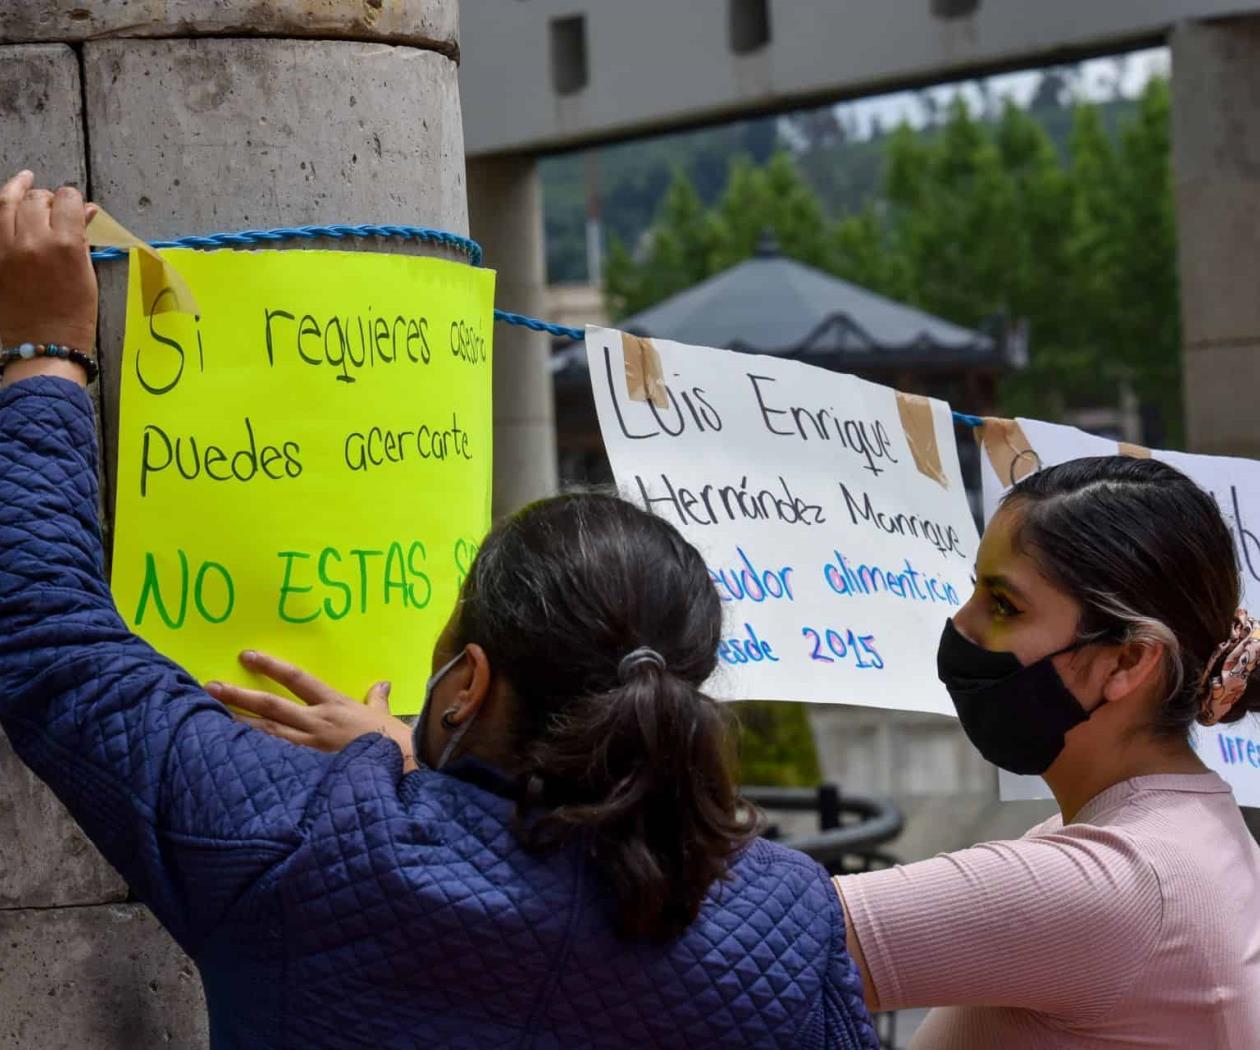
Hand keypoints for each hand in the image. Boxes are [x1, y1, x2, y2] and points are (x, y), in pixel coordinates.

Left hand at [0, 171, 98, 384]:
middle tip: (52, 204)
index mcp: (66, 245)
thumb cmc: (74, 317)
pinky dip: (0, 210)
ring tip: (23, 183)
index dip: (73, 199)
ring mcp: (6, 247)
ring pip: (6, 202)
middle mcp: (33, 240)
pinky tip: (6, 205)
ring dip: (17, 190)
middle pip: (36, 198)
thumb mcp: (87, 277)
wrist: (43, 347)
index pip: (68, 200)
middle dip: (46, 197)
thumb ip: (82, 240)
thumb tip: (85, 212)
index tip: (75, 205)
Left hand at [204, 650, 416, 770]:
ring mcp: (309, 748)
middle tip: (210, 686)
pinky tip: (231, 756)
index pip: (297, 679)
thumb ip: (376, 699)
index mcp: (334, 705)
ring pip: (265, 734)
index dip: (271, 667)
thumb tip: (382, 684)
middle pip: (271, 705)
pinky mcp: (307, 771)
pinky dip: (252, 757)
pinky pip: (274, 761)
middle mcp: (316, 722)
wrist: (401, 769)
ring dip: (237, 725)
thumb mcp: (383, 715)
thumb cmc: (393, 742)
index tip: (247, 656)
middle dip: (239, 695)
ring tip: (209, 719)